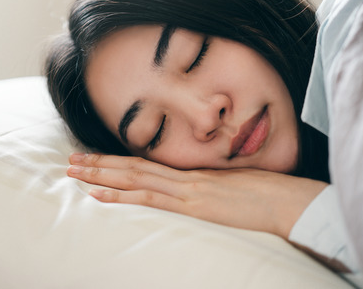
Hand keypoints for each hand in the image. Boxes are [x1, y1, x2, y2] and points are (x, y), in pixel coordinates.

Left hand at [67, 153, 327, 238]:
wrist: (292, 202)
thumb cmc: (272, 198)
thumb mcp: (237, 190)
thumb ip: (214, 189)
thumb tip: (202, 193)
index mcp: (194, 173)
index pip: (148, 164)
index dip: (118, 160)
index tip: (94, 158)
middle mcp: (186, 176)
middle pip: (133, 166)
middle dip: (98, 163)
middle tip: (70, 160)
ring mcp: (188, 188)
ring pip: (134, 177)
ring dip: (100, 174)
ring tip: (73, 172)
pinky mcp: (194, 204)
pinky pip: (150, 198)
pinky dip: (121, 195)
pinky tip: (98, 195)